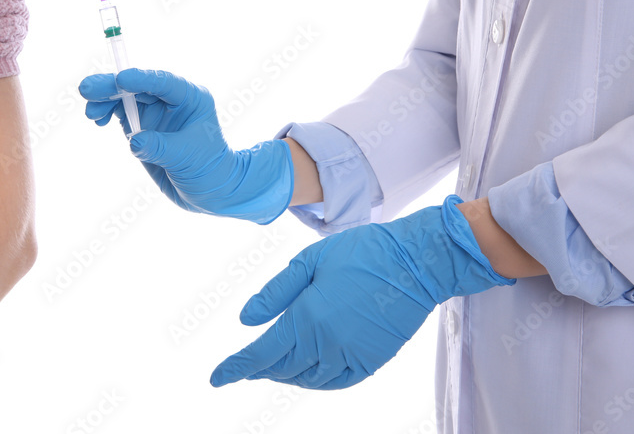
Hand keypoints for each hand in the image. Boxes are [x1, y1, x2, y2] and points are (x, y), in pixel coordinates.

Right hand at [79, 68, 292, 223]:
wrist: (207, 190)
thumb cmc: (208, 170)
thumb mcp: (185, 158)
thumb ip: (159, 147)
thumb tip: (134, 141)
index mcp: (190, 98)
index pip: (163, 82)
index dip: (141, 78)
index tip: (121, 78)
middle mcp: (170, 100)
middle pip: (137, 87)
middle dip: (111, 87)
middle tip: (87, 88)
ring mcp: (154, 111)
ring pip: (124, 97)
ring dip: (104, 100)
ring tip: (90, 112)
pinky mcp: (141, 125)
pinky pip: (119, 112)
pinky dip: (106, 113)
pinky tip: (97, 119)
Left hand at [210, 195, 514, 388]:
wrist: (415, 262)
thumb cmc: (360, 252)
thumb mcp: (309, 261)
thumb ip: (275, 293)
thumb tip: (246, 320)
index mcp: (307, 317)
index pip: (262, 353)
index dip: (237, 367)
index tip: (217, 377)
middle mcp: (327, 343)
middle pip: (282, 367)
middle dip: (259, 368)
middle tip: (244, 367)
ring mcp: (351, 355)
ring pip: (308, 378)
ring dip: (286, 374)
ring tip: (273, 368)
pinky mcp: (373, 361)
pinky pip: (337, 382)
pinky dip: (317, 381)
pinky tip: (308, 373)